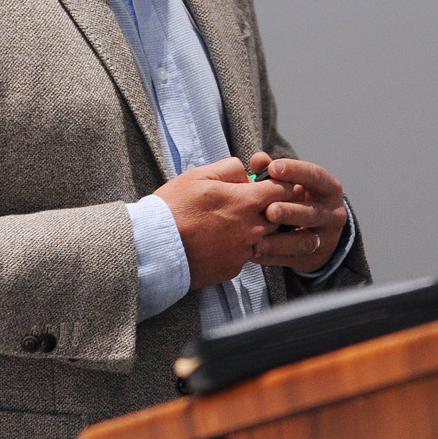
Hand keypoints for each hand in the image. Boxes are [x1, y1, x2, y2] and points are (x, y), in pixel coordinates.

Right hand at [154, 157, 293, 289]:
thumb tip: (247, 175)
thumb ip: (230, 169)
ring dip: (254, 229)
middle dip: (268, 208)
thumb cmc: (174, 208)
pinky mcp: (233, 269)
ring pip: (263, 237)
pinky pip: (246, 255)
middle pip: (278, 216)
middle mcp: (251, 229)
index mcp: (246, 202)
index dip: (278, 184)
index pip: (283, 190)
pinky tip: (218, 242)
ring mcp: (243, 251)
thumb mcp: (200, 175)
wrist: (155, 247)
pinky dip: (237, 248)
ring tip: (228, 224)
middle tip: (246, 204)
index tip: (268, 184)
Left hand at [245, 152, 348, 273]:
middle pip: (312, 212)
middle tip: (270, 209)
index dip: (295, 171)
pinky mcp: (315, 259)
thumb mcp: (293, 184)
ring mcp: (327, 239)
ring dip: (280, 241)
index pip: (316, 176)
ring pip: (304, 241)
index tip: (273, 168)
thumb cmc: (300, 200)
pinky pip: (293, 260)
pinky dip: (273, 257)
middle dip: (290, 211)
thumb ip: (274, 171)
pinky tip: (255, 253)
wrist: (319, 232)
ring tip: (258, 240)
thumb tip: (258, 159)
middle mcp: (333, 214)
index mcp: (330, 189)